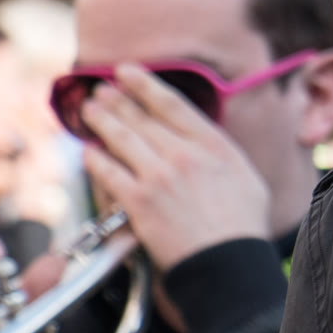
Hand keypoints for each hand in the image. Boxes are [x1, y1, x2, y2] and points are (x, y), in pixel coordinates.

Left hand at [79, 64, 270, 273]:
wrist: (227, 261)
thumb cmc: (243, 225)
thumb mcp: (245, 175)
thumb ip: (221, 153)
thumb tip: (206, 141)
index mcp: (212, 144)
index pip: (171, 103)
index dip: (145, 84)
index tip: (127, 71)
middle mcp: (183, 154)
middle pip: (141, 117)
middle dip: (117, 99)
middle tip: (101, 89)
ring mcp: (158, 176)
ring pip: (121, 139)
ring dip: (101, 120)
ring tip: (89, 109)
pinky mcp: (138, 202)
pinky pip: (109, 173)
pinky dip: (95, 160)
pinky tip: (87, 151)